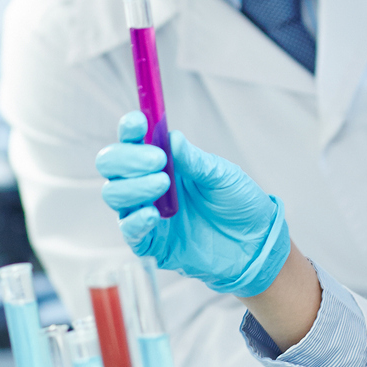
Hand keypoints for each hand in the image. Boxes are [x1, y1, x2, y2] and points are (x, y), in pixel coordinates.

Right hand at [96, 113, 290, 296]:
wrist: (255, 243)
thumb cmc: (238, 202)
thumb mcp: (221, 175)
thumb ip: (193, 159)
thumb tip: (170, 137)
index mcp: (162, 160)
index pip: (132, 139)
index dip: (130, 128)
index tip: (139, 123)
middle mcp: (147, 184)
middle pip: (111, 165)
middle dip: (126, 158)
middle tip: (157, 160)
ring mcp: (145, 212)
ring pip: (114, 194)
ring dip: (133, 186)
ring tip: (164, 183)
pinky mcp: (150, 242)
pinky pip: (128, 231)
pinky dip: (135, 220)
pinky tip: (152, 214)